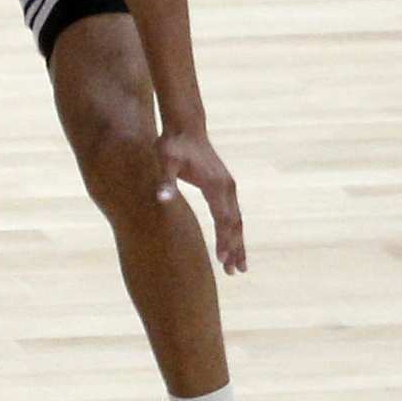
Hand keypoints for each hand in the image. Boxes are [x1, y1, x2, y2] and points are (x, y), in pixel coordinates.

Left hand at [156, 130, 245, 273]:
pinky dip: (234, 231)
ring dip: (238, 243)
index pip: (222, 219)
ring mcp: (228, 187)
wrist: (185, 127)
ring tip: (239, 267)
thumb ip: (165, 181)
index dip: (223, 241)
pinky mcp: (224, 186)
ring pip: (237, 220)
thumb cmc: (172, 145)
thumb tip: (162, 198)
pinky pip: (232, 214)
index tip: (223, 261)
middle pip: (235, 224)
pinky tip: (231, 244)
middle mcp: (226, 188)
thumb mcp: (165, 162)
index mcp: (214, 185)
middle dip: (236, 248)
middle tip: (235, 272)